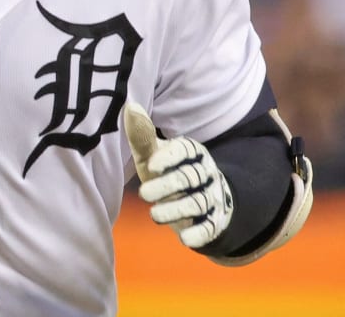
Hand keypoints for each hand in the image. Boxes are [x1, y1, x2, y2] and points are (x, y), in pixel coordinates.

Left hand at [123, 102, 233, 248]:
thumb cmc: (167, 175)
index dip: (170, 157)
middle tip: (144, 193)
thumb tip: (130, 105)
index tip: (151, 165)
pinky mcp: (214, 222)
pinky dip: (199, 233)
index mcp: (192, 153)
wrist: (199, 202)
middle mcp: (205, 173)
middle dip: (167, 186)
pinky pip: (210, 227)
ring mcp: (211, 198)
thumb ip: (142, 137)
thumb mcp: (153, 158)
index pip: (185, 150)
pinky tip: (185, 239)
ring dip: (177, 209)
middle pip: (188, 177)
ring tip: (155, 215)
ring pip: (197, 202)